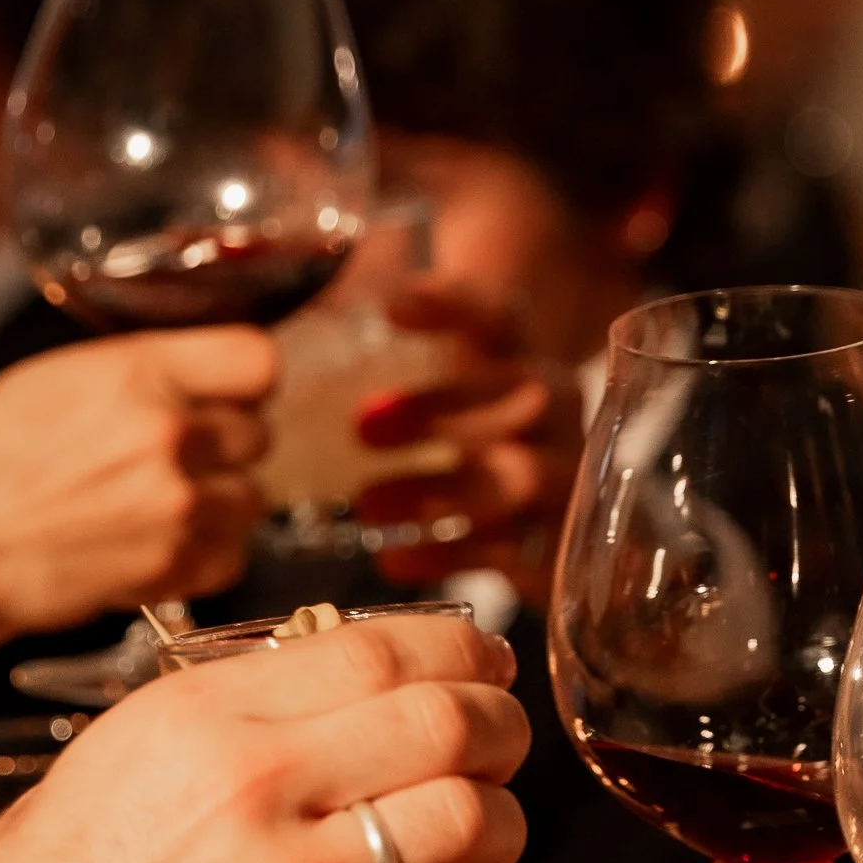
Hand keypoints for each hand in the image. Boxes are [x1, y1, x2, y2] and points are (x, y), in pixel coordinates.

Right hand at [0, 328, 276, 635]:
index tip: (231, 394)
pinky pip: (234, 555)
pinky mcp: (173, 566)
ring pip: (253, 497)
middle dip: (223, 447)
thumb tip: (197, 372)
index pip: (257, 362)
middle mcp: (169, 434)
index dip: (245, 381)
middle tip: (177, 459)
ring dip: (219, 503)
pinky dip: (208, 555)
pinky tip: (161, 544)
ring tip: (163, 507)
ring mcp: (177, 504)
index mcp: (139, 374)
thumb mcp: (54, 378)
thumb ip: (139, 371)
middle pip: (258, 432)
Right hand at [0, 610, 528, 862]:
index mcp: (205, 719)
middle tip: (508, 745)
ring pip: (466, 824)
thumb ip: (216, 719)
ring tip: (498, 839)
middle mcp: (257, 789)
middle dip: (503, 727)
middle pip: (446, 721)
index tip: (487, 663)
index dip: (459, 650)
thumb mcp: (111, 761)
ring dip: (506, 827)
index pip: (378, 648)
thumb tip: (312, 694)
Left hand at [351, 284, 582, 598]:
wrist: (537, 505)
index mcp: (521, 353)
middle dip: (440, 411)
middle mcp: (555, 410)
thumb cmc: (465, 421)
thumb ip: (377, 348)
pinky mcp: (557, 545)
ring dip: (438, 490)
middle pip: (520, 398)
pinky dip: (448, 556)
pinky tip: (392, 557)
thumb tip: (296, 314)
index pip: (497, 315)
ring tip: (366, 503)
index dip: (451, 305)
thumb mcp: (437, 376)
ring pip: (521, 478)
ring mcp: (566, 477)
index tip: (390, 308)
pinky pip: (511, 551)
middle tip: (361, 424)